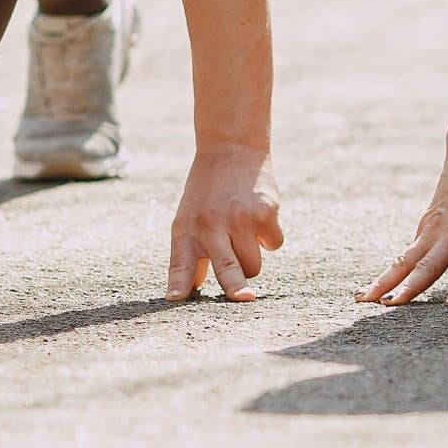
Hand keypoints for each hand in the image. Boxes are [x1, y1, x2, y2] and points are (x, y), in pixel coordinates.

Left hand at [167, 146, 282, 300]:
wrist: (231, 148)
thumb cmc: (207, 191)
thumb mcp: (189, 217)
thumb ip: (192, 253)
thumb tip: (192, 288)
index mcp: (186, 229)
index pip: (180, 263)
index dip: (179, 283)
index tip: (175, 299)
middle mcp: (211, 225)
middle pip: (226, 268)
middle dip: (235, 288)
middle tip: (244, 299)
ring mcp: (240, 220)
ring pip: (253, 265)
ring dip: (251, 261)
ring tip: (243, 237)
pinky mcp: (265, 213)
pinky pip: (273, 244)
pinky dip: (269, 238)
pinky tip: (259, 218)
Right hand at [361, 146, 447, 307]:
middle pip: (428, 265)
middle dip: (408, 287)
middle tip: (391, 306)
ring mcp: (434, 229)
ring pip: (406, 260)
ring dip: (386, 280)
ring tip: (366, 299)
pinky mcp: (423, 226)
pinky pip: (406, 253)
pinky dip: (390, 271)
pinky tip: (373, 288)